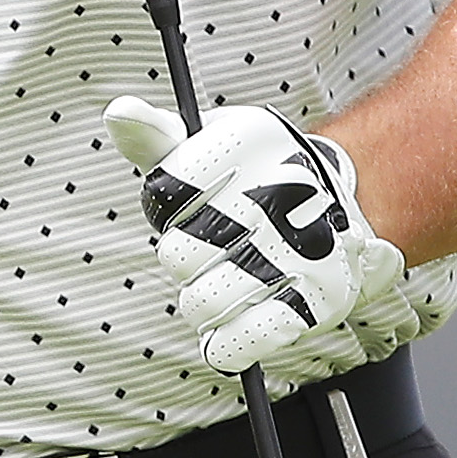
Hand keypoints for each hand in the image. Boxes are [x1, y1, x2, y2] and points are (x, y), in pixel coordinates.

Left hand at [104, 99, 406, 373]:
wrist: (337, 205)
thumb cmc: (253, 174)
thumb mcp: (207, 141)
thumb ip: (155, 135)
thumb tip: (119, 113)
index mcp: (247, 142)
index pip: (163, 193)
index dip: (169, 207)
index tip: (193, 201)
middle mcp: (277, 192)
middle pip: (175, 255)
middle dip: (184, 256)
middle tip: (214, 244)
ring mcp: (299, 252)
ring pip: (200, 304)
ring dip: (202, 299)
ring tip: (226, 279)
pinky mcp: (315, 302)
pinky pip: (241, 342)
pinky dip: (225, 344)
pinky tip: (232, 322)